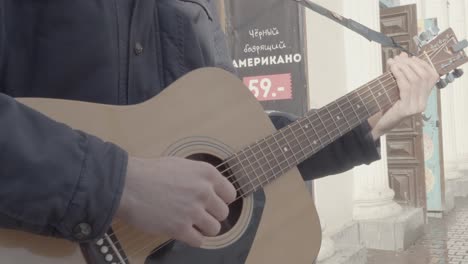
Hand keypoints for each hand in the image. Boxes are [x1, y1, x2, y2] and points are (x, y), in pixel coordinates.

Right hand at [117, 156, 236, 246]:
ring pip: (215, 229)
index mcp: (206, 173)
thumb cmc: (151, 173)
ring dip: (204, 228)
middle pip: (223, 213)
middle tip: (197, 213)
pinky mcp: (180, 228)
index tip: (212, 203)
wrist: (128, 185)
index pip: (230, 193)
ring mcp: (193, 211)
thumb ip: (200, 178)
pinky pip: (199, 241)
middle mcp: (204, 191)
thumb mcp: (182, 165)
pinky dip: (192, 239)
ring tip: (190, 223)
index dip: (221, 200)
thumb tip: (212, 190)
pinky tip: (182, 231)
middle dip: (211, 214)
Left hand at [370, 53, 438, 139]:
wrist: (378, 123)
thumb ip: (400, 72)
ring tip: (393, 61)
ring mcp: (416, 107)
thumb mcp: (394, 85)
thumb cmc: (386, 104)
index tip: (410, 57)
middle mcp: (423, 102)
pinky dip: (399, 75)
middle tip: (397, 58)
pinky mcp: (407, 110)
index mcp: (424, 97)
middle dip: (410, 64)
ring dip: (403, 67)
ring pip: (415, 80)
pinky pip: (406, 87)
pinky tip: (392, 69)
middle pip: (423, 76)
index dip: (422, 64)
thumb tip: (403, 54)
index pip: (432, 75)